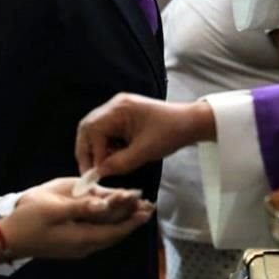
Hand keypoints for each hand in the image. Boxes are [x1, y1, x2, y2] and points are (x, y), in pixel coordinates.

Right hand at [0, 178, 153, 259]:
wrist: (5, 238)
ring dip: (121, 222)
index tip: (148, 206)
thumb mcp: (54, 208)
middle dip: (132, 219)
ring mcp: (77, 247)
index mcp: (82, 237)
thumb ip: (81, 206)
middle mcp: (84, 246)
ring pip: (107, 235)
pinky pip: (97, 235)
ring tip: (135, 210)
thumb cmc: (28, 219)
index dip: (133, 218)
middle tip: (148, 206)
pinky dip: (109, 225)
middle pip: (114, 233)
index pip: (116, 229)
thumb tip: (106, 205)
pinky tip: (110, 217)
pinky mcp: (71, 245)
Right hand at [76, 93, 216, 177]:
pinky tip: (116, 156)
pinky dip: (106, 145)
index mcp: (119, 109)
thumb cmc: (171, 133)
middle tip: (91, 172)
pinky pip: (106, 131)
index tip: (97, 173)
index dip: (92, 153)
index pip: (92, 131)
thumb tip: (99, 173)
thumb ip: (120, 163)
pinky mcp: (124, 115)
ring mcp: (119, 109)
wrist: (190, 122)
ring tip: (107, 165)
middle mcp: (115, 105)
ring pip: (95, 130)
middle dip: (87, 150)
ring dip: (97, 149)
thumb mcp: (145, 152)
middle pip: (88, 127)